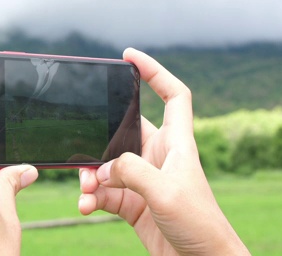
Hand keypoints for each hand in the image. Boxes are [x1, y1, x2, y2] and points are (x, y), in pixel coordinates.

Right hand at [78, 48, 249, 254]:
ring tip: (85, 189)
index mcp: (176, 143)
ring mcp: (143, 180)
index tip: (129, 57)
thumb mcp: (165, 192)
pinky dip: (91, 198)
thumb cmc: (200, 224)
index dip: (155, 72)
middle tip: (81, 147)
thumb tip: (101, 168)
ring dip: (90, 175)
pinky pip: (103, 192)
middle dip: (98, 139)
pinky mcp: (133, 203)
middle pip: (122, 131)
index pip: (173, 95)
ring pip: (106, 164)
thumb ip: (131, 171)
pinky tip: (85, 206)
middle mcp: (158, 157)